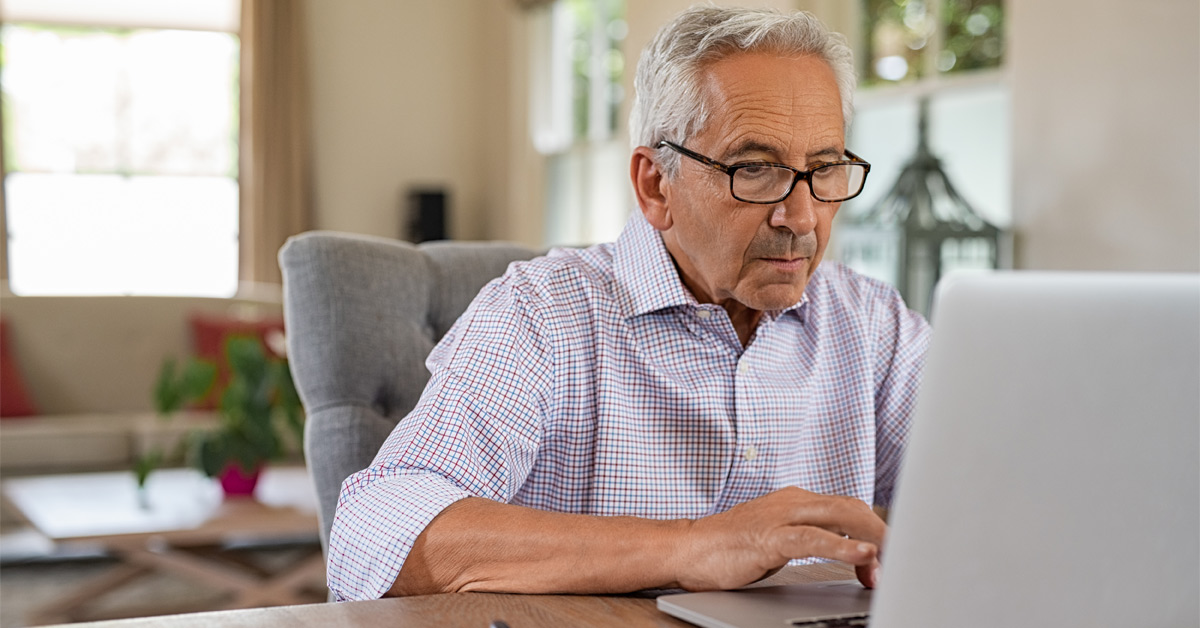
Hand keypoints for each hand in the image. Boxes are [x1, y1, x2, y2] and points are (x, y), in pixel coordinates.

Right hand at [671, 487, 885, 590]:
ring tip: (893, 558)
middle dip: (883, 532)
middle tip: (902, 559)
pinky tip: (863, 556)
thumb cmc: (730, 547)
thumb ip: (811, 541)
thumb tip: (852, 556)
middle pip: (853, 508)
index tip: (891, 556)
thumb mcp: (779, 539)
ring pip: (840, 517)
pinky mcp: (769, 538)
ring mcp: (780, 516)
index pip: (849, 508)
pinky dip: (843, 547)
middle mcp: (792, 501)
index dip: (875, 529)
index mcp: (796, 501)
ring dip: (872, 538)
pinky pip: (813, 539)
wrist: (686, 549)